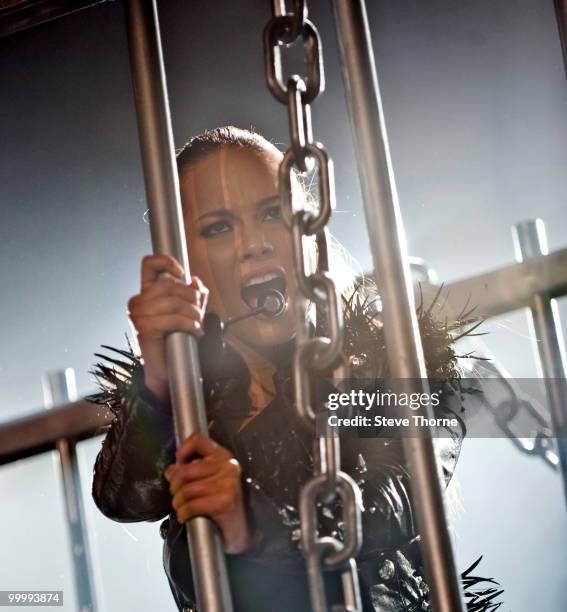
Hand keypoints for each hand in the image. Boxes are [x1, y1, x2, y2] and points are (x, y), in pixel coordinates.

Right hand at [127, 255, 208, 401]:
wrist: (169, 369)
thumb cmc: (177, 339)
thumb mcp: (190, 312)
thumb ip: (194, 295)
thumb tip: (196, 280)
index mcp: (147, 292)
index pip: (149, 264)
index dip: (166, 261)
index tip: (182, 273)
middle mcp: (139, 301)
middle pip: (170, 285)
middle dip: (191, 298)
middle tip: (199, 313)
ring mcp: (138, 314)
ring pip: (173, 302)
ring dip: (193, 313)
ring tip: (198, 324)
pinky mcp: (144, 327)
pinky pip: (172, 319)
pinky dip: (189, 324)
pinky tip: (195, 331)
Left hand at [164, 432, 252, 554]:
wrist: (240, 529)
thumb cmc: (221, 502)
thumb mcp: (209, 480)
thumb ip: (191, 471)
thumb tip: (171, 470)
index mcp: (223, 456)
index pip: (198, 440)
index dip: (183, 450)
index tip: (178, 464)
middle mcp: (228, 466)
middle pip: (184, 470)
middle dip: (174, 486)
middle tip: (177, 495)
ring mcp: (228, 484)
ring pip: (186, 490)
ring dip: (178, 503)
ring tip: (181, 507)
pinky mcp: (224, 502)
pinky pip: (191, 505)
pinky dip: (183, 513)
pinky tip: (186, 516)